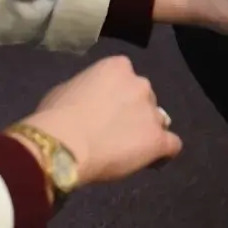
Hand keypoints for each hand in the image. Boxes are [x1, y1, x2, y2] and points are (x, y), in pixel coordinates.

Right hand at [19, 56, 179, 187]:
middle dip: (134, 112)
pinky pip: (172, 145)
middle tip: (114, 130)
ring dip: (146, 131)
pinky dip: (162, 152)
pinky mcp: (158, 139)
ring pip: (158, 121)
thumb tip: (88, 102)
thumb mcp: (67, 90)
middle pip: (144, 98)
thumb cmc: (56, 115)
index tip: (105, 110)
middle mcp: (141, 84)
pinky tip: (150, 160)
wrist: (63, 144)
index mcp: (118, 66)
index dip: (117, 96)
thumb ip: (87, 90)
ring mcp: (152, 112)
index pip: (126, 78)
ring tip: (128, 150)